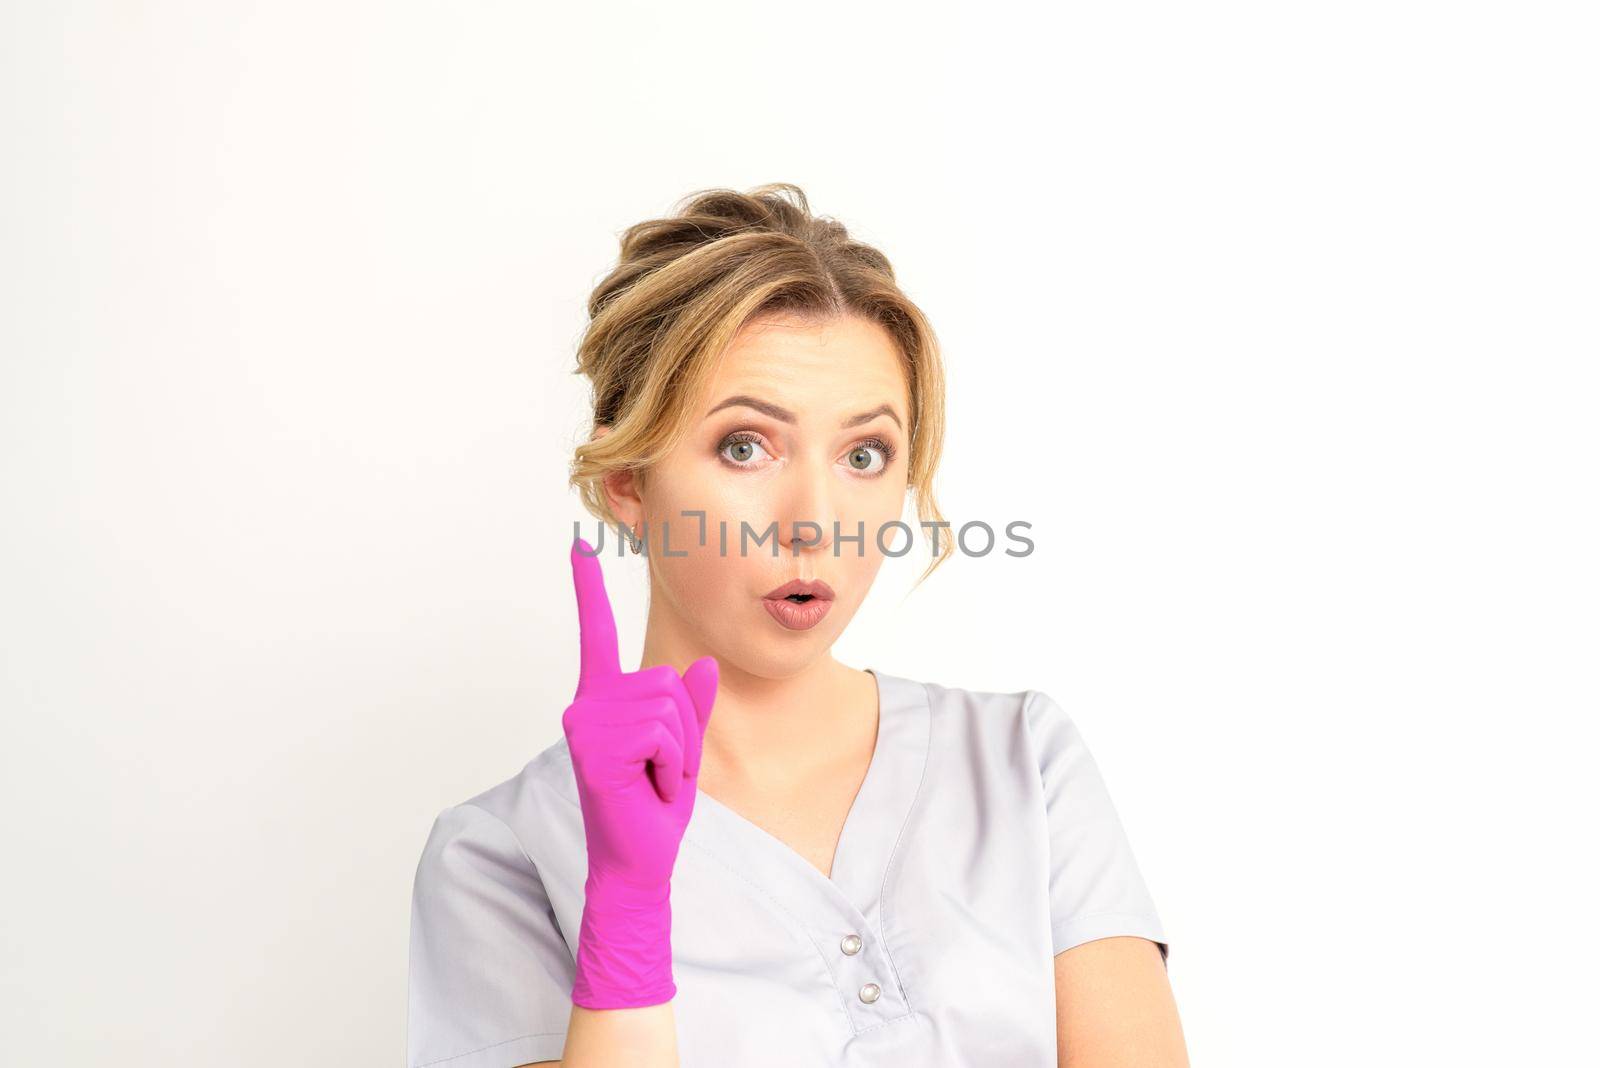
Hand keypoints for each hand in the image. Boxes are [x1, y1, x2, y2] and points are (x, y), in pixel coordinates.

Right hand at [562, 537, 717, 1008]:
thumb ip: (691, 710)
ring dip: (677, 752)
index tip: (579, 544)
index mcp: (602, 700)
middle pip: (667, 682)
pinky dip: (670, 765)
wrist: (636, 862)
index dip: (589, 588)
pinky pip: (662, 733)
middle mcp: (586, 705)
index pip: (598, 633)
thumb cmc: (652, 809)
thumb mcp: (684, 752)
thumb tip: (703, 667)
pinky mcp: (594, 749)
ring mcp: (586, 725)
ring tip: (650, 781)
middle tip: (657, 771)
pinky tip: (645, 788)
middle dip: (682, 732)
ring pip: (668, 707)